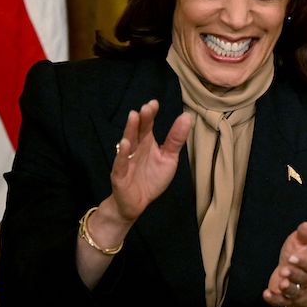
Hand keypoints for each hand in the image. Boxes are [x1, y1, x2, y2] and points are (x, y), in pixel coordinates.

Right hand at [104, 99, 192, 227]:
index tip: (154, 103)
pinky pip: (120, 163)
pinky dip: (122, 154)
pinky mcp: (119, 175)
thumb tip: (186, 116)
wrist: (136, 203)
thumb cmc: (151, 178)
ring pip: (127, 143)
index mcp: (146, 143)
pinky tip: (125, 144)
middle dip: (141, 119)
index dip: (150, 114)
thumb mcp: (168, 158)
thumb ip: (176, 139)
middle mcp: (135, 149)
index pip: (147, 125)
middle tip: (146, 107)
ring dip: (130, 130)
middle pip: (137, 131)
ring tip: (133, 116)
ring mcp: (125, 161)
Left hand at [263, 221, 306, 306]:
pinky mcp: (285, 299)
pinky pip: (281, 302)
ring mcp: (297, 290)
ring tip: (281, 284)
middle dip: (294, 275)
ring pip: (294, 292)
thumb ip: (305, 235)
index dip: (302, 261)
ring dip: (288, 289)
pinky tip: (266, 294)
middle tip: (284, 270)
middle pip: (303, 279)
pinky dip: (274, 300)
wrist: (302, 279)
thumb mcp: (304, 243)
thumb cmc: (301, 256)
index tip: (292, 257)